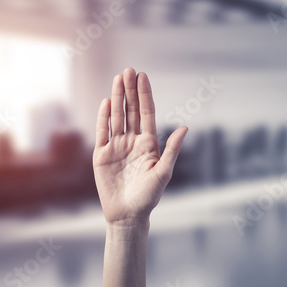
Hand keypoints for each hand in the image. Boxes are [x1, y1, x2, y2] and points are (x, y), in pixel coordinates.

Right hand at [93, 68, 187, 225]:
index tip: (143, 76)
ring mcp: (116, 146)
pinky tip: (107, 103)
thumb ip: (172, 150)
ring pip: (117, 117)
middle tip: (128, 70)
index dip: (144, 95)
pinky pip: (102, 132)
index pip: (146, 113)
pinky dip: (104, 117)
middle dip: (130, 90)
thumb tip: (185, 127)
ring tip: (118, 79)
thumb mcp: (163, 173)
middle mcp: (132, 141)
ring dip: (117, 98)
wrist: (127, 215)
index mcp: (148, 143)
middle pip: (131, 110)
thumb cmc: (148, 197)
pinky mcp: (101, 154)